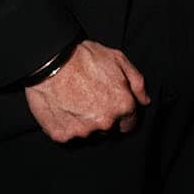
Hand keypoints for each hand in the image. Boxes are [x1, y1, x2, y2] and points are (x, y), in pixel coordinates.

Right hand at [25, 40, 149, 141]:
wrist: (50, 61)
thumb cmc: (84, 57)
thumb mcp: (119, 60)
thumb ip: (137, 82)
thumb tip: (144, 101)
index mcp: (122, 106)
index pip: (129, 124)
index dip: (121, 116)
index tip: (111, 106)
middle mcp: (105, 123)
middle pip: (108, 130)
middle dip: (102, 118)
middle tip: (89, 99)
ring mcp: (83, 131)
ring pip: (88, 133)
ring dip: (84, 122)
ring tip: (74, 101)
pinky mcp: (62, 135)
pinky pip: (67, 134)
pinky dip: (66, 124)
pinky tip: (62, 107)